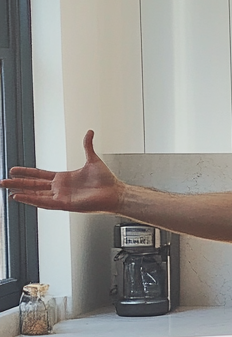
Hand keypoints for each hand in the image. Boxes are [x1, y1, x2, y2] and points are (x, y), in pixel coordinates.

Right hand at [1, 131, 124, 213]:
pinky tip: (20, 197)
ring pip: (35, 194)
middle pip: (33, 185)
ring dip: (21, 192)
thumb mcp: (93, 159)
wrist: (115, 193)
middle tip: (2, 182)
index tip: (14, 170)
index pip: (40, 174)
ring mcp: (61, 197)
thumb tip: (89, 132)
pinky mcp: (65, 204)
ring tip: (7, 189)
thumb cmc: (107, 181)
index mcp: (64, 178)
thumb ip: (87, 145)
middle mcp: (60, 188)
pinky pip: (44, 202)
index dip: (26, 172)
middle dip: (17, 183)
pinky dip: (31, 199)